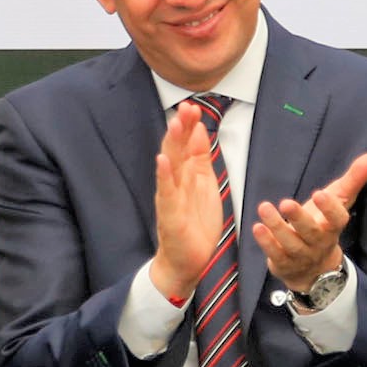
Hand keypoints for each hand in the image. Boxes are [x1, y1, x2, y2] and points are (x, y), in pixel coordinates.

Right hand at [148, 101, 225, 303]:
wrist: (188, 260)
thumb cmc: (195, 224)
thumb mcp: (204, 184)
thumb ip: (200, 157)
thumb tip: (199, 129)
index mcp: (186, 175)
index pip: (186, 144)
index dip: (189, 126)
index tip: (193, 106)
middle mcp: (175, 182)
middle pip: (177, 150)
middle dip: (181, 128)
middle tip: (186, 107)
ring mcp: (170, 197)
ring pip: (170, 167)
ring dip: (172, 145)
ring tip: (174, 125)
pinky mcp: (170, 215)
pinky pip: (166, 193)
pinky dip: (164, 177)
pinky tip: (162, 162)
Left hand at [252, 151, 366, 295]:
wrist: (315, 270)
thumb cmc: (325, 225)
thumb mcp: (339, 201)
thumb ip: (354, 179)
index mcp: (333, 227)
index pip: (337, 219)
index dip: (330, 208)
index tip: (320, 193)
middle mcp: (319, 243)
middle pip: (311, 232)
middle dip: (299, 218)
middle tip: (286, 202)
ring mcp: (301, 255)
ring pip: (290, 243)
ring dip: (277, 226)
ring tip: (265, 208)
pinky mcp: (284, 263)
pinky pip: (275, 254)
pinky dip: (266, 242)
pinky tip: (258, 227)